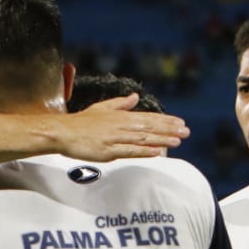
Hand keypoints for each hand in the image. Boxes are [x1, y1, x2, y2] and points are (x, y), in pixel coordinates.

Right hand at [56, 96, 188, 161]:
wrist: (62, 132)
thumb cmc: (80, 123)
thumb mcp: (102, 108)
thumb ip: (120, 104)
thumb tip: (135, 97)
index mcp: (120, 116)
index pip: (148, 118)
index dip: (165, 120)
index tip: (180, 122)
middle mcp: (120, 126)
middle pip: (149, 128)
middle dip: (169, 129)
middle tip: (186, 132)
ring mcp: (115, 138)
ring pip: (142, 139)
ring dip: (161, 140)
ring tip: (177, 141)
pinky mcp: (108, 151)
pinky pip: (129, 151)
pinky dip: (144, 151)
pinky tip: (156, 152)